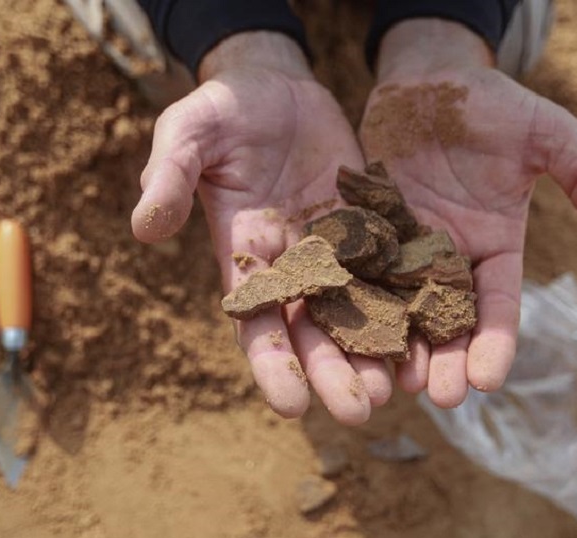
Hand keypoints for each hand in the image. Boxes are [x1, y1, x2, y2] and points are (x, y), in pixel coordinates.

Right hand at [131, 32, 390, 424]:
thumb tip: (143, 228)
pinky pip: (392, 267)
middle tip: (361, 412)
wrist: (272, 85)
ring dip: (375, 350)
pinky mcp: (369, 224)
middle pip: (312, 330)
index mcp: (244, 254)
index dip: (272, 364)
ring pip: (357, 310)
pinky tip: (432, 331)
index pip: (255, 322)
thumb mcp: (187, 133)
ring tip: (400, 387)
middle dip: (333, 372)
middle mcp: (292, 264)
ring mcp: (334, 247)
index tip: (293, 406)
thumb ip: (169, 177)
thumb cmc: (221, 110)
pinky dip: (408, 300)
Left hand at [360, 19, 576, 407]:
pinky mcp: (361, 229)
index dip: (493, 342)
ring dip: (396, 346)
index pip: (497, 304)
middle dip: (446, 360)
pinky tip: (340, 335)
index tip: (487, 381)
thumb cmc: (492, 105)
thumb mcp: (546, 134)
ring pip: (398, 306)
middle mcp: (448, 257)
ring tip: (391, 385)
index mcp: (495, 246)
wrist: (428, 79)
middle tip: (439, 399)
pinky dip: (350, 302)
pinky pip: (353, 271)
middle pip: (448, 320)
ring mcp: (401, 247)